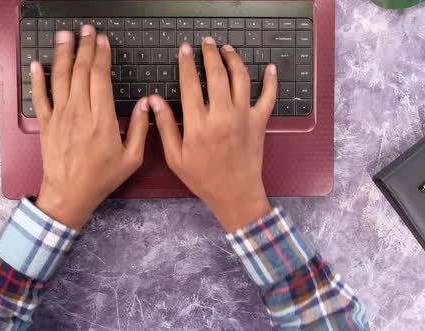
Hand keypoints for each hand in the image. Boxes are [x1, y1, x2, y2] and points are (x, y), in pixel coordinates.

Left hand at [31, 26, 149, 229]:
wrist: (70, 194)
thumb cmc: (101, 178)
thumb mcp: (132, 159)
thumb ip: (141, 129)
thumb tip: (146, 104)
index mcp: (102, 119)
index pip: (100, 78)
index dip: (101, 56)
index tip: (103, 42)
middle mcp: (79, 113)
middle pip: (81, 71)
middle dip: (84, 47)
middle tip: (87, 31)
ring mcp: (60, 117)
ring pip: (60, 78)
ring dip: (63, 54)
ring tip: (65, 35)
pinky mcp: (46, 124)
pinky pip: (40, 97)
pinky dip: (38, 79)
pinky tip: (38, 64)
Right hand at [150, 38, 276, 232]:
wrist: (235, 194)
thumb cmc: (203, 178)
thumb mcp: (175, 157)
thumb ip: (164, 126)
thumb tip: (153, 100)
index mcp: (198, 124)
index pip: (190, 84)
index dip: (186, 63)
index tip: (184, 49)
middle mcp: (222, 116)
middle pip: (217, 74)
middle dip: (210, 54)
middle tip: (206, 43)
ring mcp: (243, 117)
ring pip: (241, 78)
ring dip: (234, 59)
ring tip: (227, 49)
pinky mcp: (259, 122)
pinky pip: (268, 96)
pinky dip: (271, 81)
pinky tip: (270, 68)